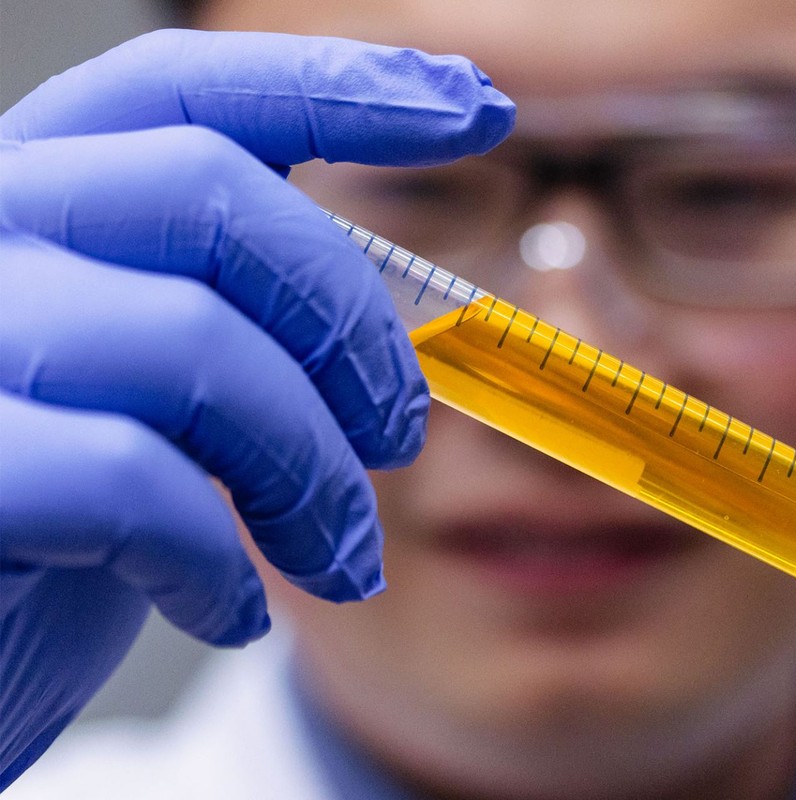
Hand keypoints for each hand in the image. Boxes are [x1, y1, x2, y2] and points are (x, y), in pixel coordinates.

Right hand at [0, 29, 513, 787]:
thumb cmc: (57, 533)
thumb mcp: (159, 409)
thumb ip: (242, 332)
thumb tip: (401, 327)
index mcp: (45, 202)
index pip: (189, 89)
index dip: (342, 84)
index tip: (480, 107)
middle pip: (213, 195)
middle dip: (351, 327)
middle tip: (400, 439)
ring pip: (192, 342)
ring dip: (311, 469)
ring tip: (337, 556)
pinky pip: (129, 481)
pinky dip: (215, 557)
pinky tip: (225, 610)